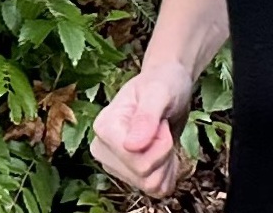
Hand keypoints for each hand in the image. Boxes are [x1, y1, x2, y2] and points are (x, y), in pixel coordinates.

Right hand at [90, 61, 194, 196]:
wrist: (168, 86)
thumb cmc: (163, 83)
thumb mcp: (160, 92)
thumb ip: (146, 117)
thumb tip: (131, 146)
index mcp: (104, 127)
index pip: (137, 160)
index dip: (161, 144)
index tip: (161, 122)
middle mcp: (103, 149)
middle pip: (144, 175)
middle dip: (165, 153)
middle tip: (163, 129)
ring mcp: (114, 163)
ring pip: (150, 184)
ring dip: (167, 164)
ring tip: (164, 139)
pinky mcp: (127, 173)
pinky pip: (154, 189)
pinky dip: (168, 173)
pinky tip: (166, 154)